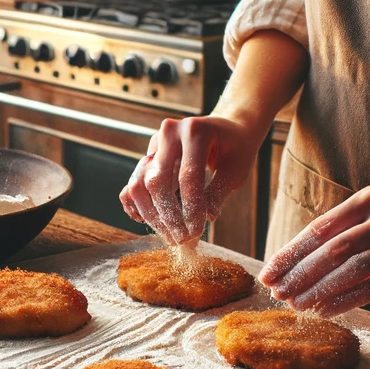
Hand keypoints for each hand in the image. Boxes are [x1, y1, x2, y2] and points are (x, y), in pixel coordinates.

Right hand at [119, 116, 260, 243]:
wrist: (228, 129)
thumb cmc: (236, 149)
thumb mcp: (236, 171)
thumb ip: (218, 193)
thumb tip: (205, 219)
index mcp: (195, 131)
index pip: (188, 176)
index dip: (190, 208)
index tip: (195, 233)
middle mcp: (169, 132)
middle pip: (157, 181)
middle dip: (168, 216)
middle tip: (181, 240)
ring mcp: (155, 143)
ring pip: (140, 184)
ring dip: (151, 215)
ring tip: (168, 235)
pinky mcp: (148, 155)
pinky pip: (133, 183)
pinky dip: (135, 204)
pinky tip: (146, 221)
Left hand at [258, 185, 369, 315]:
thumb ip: (338, 235)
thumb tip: (289, 266)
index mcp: (367, 200)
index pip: (319, 229)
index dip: (290, 253)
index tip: (267, 273)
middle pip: (332, 249)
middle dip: (299, 273)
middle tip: (276, 292)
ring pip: (351, 268)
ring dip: (318, 289)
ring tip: (296, 304)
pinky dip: (344, 300)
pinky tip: (323, 310)